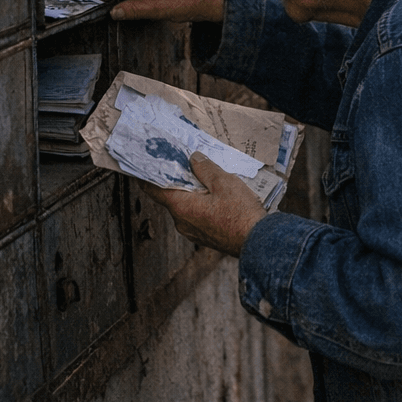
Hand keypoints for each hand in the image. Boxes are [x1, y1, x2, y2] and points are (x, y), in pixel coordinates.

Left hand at [141, 152, 266, 257]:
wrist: (257, 243)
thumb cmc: (240, 214)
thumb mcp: (224, 182)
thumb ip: (205, 168)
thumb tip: (193, 158)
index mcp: (181, 207)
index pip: (153, 189)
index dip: (147, 175)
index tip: (144, 164)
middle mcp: (181, 222)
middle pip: (171, 196)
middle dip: (175, 180)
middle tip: (183, 163)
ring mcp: (192, 232)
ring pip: (184, 207)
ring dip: (190, 193)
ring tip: (205, 179)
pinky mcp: (203, 237)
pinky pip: (194, 216)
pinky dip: (198, 204)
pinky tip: (214, 198)